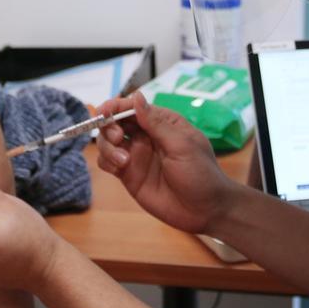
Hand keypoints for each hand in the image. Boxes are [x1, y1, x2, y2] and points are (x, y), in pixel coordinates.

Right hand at [95, 92, 236, 234]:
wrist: (205, 211)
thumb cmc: (201, 174)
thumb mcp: (182, 145)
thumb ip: (156, 123)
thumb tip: (136, 96)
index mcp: (163, 123)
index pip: (134, 108)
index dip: (115, 106)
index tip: (103, 112)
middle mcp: (146, 136)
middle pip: (116, 122)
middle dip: (109, 126)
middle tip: (117, 138)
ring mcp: (136, 156)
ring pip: (108, 142)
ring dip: (107, 146)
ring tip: (123, 161)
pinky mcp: (129, 175)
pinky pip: (108, 162)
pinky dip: (107, 161)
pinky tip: (119, 168)